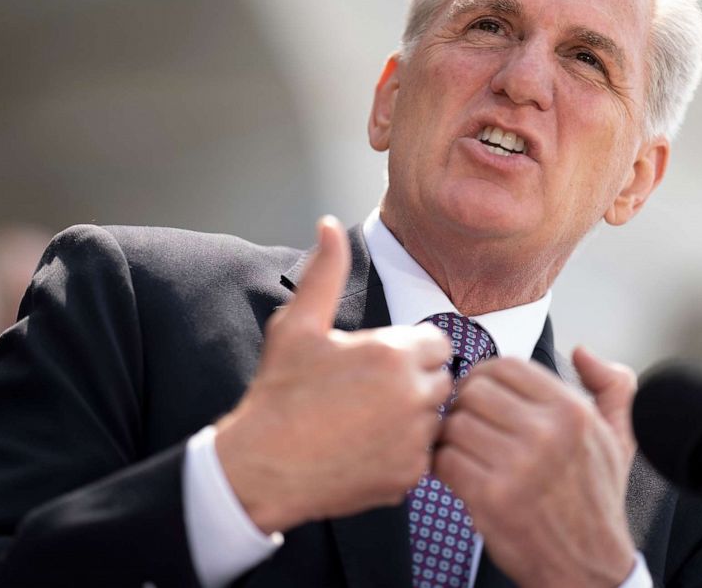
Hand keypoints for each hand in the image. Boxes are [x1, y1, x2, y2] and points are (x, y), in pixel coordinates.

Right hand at [216, 216, 452, 532]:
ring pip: (435, 418)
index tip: (379, 361)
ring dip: (412, 417)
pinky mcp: (410, 475)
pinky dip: (403, 452)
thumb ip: (326, 272)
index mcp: (395, 354)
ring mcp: (415, 439)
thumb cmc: (279, 394)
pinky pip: (424, 455)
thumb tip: (328, 225)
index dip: (410, 349)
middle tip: (369, 392)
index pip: (437, 343)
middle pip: (440, 379)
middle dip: (414, 381)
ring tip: (366, 420)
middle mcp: (414, 396)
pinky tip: (366, 447)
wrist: (260, 467)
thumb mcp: (298, 325)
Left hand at [433, 347, 636, 587]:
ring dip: (451, 436)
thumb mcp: (620, 436)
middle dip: (464, 404)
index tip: (482, 392)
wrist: (589, 567)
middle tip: (468, 421)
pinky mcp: (491, 498)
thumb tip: (581, 353)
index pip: (506, 365)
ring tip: (464, 448)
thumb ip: (611, 386)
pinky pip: (444, 460)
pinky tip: (460, 473)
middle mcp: (547, 433)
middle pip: (474, 390)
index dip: (486, 375)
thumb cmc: (596, 499)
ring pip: (455, 424)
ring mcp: (518, 466)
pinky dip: (444, 465)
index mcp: (572, 411)